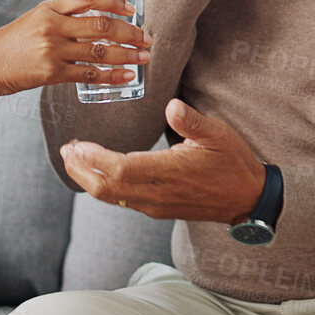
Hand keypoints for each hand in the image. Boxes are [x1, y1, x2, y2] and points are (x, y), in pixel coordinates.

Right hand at [0, 0, 150, 97]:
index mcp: (49, 8)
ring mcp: (53, 49)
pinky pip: (90, 74)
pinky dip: (112, 76)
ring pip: (101, 50)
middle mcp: (53, 25)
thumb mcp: (34, 20)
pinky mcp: (52, 73)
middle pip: (102, 25)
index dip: (115, 1)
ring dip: (128, 54)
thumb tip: (93, 22)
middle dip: (130, 32)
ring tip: (144, 57)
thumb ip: (60, 18)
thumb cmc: (10, 44)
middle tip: (147, 38)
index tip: (132, 10)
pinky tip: (126, 77)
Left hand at [61, 100, 263, 223]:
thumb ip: (191, 121)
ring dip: (88, 179)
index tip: (77, 144)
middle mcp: (157, 193)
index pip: (120, 169)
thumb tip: (171, 106)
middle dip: (80, 170)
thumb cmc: (233, 163)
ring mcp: (156, 205)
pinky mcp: (158, 209)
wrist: (248, 199)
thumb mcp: (218, 134)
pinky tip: (97, 173)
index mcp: (168, 172)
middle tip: (66, 151)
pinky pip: (122, 201)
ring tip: (74, 160)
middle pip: (106, 188)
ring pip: (111, 197)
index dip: (93, 158)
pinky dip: (103, 186)